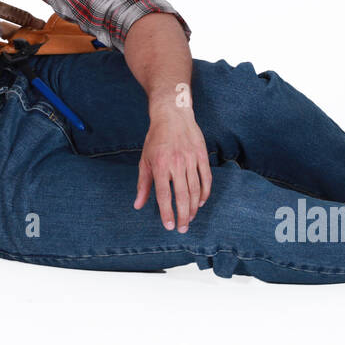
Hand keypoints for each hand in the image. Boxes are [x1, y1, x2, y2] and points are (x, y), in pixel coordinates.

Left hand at [134, 107, 212, 232]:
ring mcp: (191, 159)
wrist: (172, 115)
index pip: (164, 195)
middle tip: (183, 228)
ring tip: (190, 218)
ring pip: (195, 189)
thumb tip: (138, 205)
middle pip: (182, 195)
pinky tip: (201, 202)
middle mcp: (176, 163)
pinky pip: (206, 178)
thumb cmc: (155, 139)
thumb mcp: (145, 160)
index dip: (167, 212)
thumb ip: (143, 184)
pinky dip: (205, 192)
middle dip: (183, 215)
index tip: (169, 226)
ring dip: (194, 207)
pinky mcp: (202, 155)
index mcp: (160, 165)